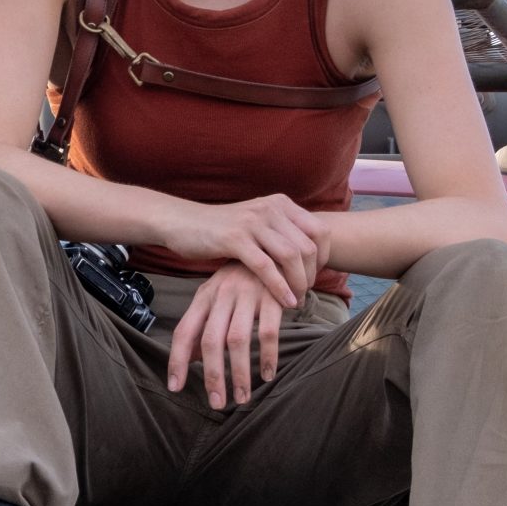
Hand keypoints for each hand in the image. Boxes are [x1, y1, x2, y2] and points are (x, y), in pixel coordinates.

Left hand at [168, 264, 284, 409]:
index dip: (177, 361)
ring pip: (238, 340)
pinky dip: (268, 357)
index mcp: (203, 297)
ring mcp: (247, 295)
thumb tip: (189, 362)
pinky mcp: (272, 297)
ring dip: (240, 373)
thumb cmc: (239, 281)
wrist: (273, 248)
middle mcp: (221, 295)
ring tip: (243, 398)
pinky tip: (268, 376)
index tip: (175, 387)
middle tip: (216, 403)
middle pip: (210, 341)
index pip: (183, 332)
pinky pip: (269, 333)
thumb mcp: (215, 298)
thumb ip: (202, 327)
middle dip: (213, 376)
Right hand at [186, 194, 328, 308]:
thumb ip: (281, 233)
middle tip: (304, 292)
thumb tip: (309, 256)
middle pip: (309, 246)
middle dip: (311, 275)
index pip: (320, 230)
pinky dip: (279, 287)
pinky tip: (284, 301)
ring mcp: (253, 222)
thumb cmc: (221, 230)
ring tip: (295, 299)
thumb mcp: (257, 223)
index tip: (314, 276)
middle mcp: (270, 209)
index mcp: (280, 204)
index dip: (324, 257)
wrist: (182, 222)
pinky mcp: (235, 239)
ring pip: (291, 256)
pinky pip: (266, 267)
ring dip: (298, 283)